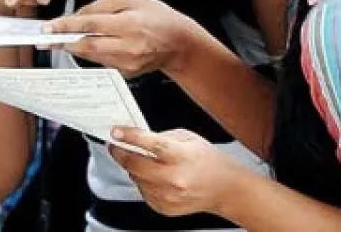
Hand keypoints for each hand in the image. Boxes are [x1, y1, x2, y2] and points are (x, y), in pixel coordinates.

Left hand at [45, 0, 201, 76]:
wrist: (180, 44)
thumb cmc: (157, 17)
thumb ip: (102, 5)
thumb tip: (78, 15)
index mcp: (130, 24)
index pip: (91, 24)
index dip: (67, 26)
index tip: (48, 27)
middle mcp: (128, 46)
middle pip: (88, 46)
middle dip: (64, 42)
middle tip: (45, 39)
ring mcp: (128, 63)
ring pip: (92, 56)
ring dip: (74, 48)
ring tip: (60, 40)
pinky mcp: (127, 72)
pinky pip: (102, 62)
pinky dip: (91, 53)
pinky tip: (85, 45)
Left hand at [108, 127, 244, 217]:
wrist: (224, 189)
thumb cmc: (208, 162)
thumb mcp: (188, 138)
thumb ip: (161, 136)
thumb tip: (137, 137)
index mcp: (182, 157)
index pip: (152, 145)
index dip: (130, 137)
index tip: (117, 132)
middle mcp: (175, 178)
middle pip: (136, 165)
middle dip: (121, 153)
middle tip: (116, 145)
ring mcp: (169, 196)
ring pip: (136, 178)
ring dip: (133, 168)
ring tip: (144, 161)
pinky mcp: (164, 207)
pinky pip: (142, 191)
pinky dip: (143, 182)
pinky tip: (155, 176)